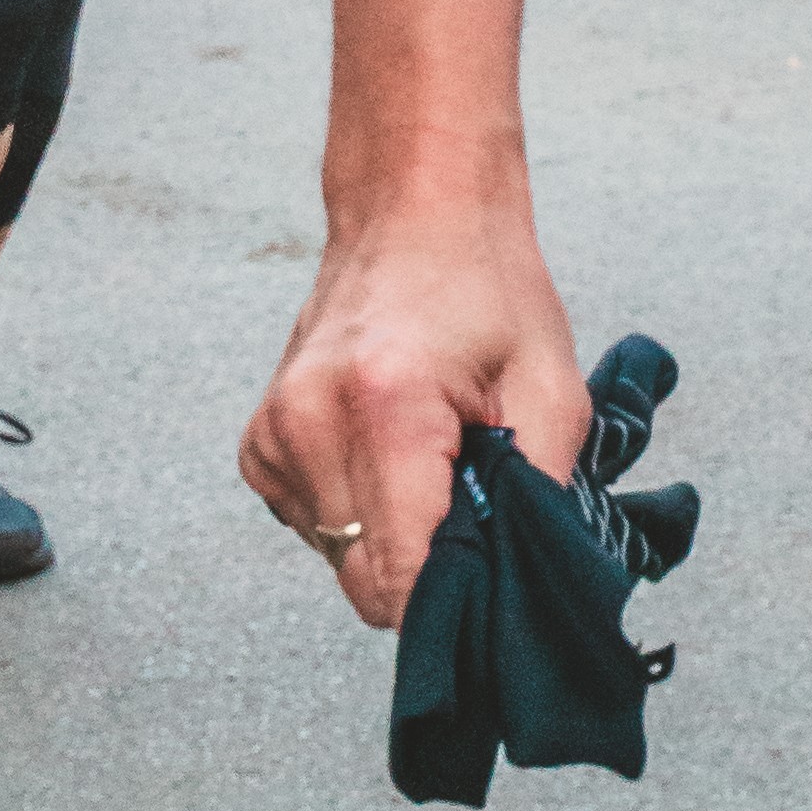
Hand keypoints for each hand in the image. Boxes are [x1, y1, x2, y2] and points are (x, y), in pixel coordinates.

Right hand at [240, 174, 591, 629]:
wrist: (416, 205)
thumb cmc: (487, 287)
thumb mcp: (552, 390)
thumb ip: (537, 506)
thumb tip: (514, 605)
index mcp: (385, 408)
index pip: (402, 584)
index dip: (457, 598)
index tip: (492, 570)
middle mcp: (309, 424)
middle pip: (368, 585)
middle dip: (429, 564)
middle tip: (469, 488)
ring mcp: (274, 435)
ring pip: (342, 561)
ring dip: (393, 532)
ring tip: (428, 451)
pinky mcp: (259, 446)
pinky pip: (315, 528)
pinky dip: (359, 508)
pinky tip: (386, 447)